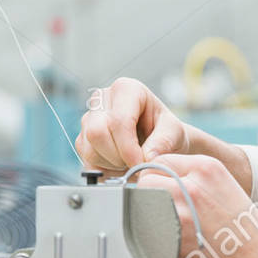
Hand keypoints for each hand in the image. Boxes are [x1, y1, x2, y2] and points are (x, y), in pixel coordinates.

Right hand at [75, 77, 189, 171]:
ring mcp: (89, 118)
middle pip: (97, 133)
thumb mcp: (175, 133)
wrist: (158, 139)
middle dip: (118, 156)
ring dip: (112, 164)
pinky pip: (87, 159)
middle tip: (136, 164)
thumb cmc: (166, 130)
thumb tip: (147, 158)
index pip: (118, 121)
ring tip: (131, 161)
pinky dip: (105, 168)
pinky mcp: (83, 138)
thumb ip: (163, 143)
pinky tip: (120, 164)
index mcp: (127, 89)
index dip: (128, 148)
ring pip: (89, 148)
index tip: (141, 163)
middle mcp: (102, 98)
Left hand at [131, 153, 257, 257]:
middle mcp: (192, 186)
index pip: (159, 161)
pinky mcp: (174, 240)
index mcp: (206, 168)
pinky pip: (150, 235)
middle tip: (162, 212)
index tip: (161, 192)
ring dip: (149, 219)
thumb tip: (159, 183)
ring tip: (172, 231)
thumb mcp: (224, 188)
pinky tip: (180, 248)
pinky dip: (158, 243)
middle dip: (148, 196)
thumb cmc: (246, 232)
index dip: (156, 178)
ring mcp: (181, 212)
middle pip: (146, 181)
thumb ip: (192, 180)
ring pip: (143, 208)